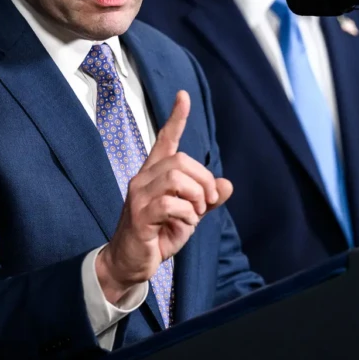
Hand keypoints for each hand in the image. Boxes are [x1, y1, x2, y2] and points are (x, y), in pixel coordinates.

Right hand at [96, 90, 233, 300]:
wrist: (130, 263)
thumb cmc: (158, 235)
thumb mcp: (189, 216)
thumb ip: (207, 200)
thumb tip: (227, 185)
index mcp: (154, 174)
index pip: (166, 140)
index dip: (176, 118)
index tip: (184, 96)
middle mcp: (143, 179)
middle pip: (182, 161)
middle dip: (204, 181)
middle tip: (207, 203)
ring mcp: (138, 195)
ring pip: (178, 179)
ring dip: (196, 198)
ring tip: (195, 215)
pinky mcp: (139, 215)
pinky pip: (172, 204)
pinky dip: (187, 216)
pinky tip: (182, 227)